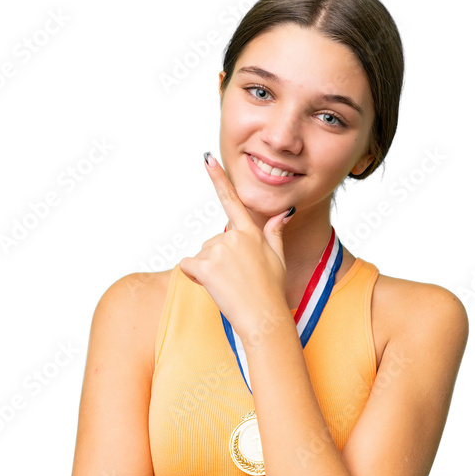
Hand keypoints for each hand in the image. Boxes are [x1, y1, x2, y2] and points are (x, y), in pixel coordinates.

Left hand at [178, 152, 293, 334]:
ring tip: (229, 285)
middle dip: (218, 259)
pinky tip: (212, 287)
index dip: (218, 177)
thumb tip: (286, 211)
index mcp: (251, 232)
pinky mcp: (204, 266)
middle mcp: (233, 237)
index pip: (231, 200)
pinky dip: (194, 277)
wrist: (263, 317)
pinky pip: (188, 267)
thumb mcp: (278, 257)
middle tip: (236, 279)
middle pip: (213, 242)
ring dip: (209, 271)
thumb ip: (275, 231)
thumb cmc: (272, 290)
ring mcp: (218, 251)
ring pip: (202, 256)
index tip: (207, 158)